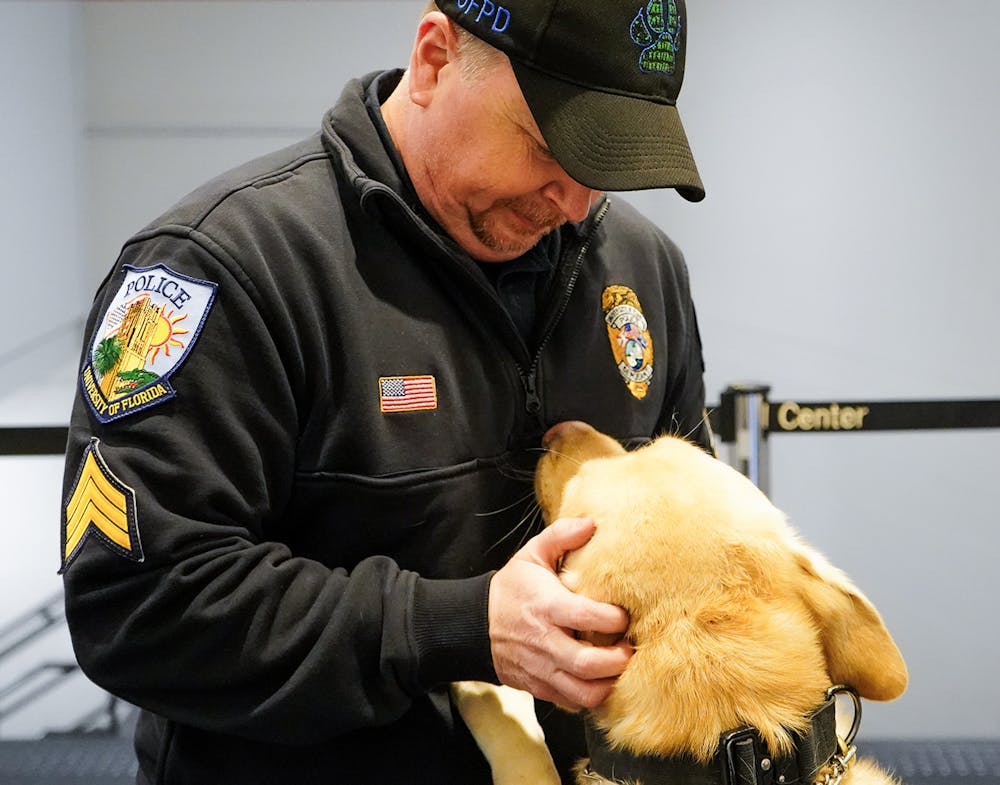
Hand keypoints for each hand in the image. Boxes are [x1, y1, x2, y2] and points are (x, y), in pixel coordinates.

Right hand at [488, 517, 632, 708]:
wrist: (475, 625)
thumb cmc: (511, 589)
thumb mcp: (531, 555)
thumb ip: (561, 537)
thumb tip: (591, 523)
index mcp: (546, 607)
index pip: (588, 618)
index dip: (614, 618)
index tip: (624, 614)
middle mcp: (545, 642)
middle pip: (589, 664)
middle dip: (619, 659)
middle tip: (630, 646)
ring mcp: (542, 669)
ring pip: (584, 693)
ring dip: (608, 684)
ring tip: (617, 666)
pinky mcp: (540, 688)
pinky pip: (572, 703)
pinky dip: (591, 696)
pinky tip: (599, 679)